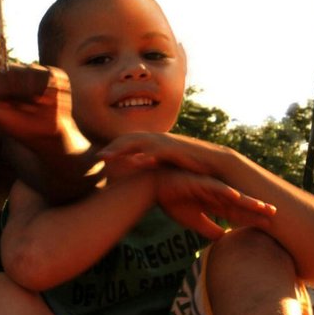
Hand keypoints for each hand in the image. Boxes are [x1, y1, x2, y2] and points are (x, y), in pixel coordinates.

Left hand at [0, 62, 73, 141]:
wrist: (48, 135)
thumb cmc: (20, 126)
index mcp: (2, 80)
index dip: (2, 93)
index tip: (9, 105)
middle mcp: (19, 72)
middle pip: (12, 73)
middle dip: (17, 94)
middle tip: (24, 107)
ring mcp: (37, 71)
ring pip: (28, 73)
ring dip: (31, 94)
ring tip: (35, 105)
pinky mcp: (55, 74)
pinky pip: (46, 77)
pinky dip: (45, 91)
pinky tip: (46, 101)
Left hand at [99, 132, 214, 176]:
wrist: (216, 163)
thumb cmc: (190, 166)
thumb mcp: (167, 165)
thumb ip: (151, 166)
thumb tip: (134, 175)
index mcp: (154, 143)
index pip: (128, 142)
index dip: (113, 149)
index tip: (97, 158)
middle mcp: (158, 140)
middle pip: (129, 139)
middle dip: (113, 147)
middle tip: (97, 157)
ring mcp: (167, 143)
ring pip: (139, 142)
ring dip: (122, 148)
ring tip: (107, 156)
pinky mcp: (178, 149)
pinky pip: (158, 150)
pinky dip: (146, 155)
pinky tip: (135, 161)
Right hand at [151, 168, 275, 239]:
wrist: (153, 187)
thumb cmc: (172, 201)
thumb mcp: (192, 220)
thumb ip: (208, 228)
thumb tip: (222, 239)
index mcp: (215, 202)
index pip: (238, 212)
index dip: (252, 218)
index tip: (269, 224)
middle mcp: (215, 193)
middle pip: (240, 202)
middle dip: (257, 208)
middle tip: (275, 213)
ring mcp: (208, 187)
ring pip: (231, 195)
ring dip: (246, 200)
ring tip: (261, 206)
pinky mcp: (198, 182)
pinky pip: (213, 186)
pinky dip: (224, 191)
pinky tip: (235, 196)